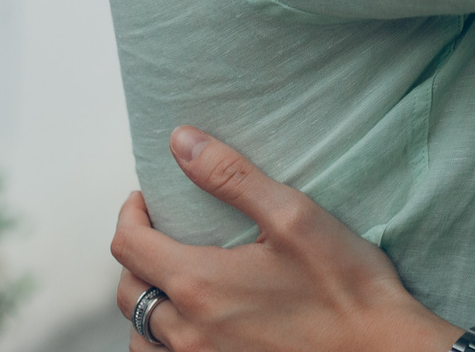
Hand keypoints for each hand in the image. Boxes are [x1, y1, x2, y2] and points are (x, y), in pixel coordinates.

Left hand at [110, 127, 458, 351]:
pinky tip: (190, 327)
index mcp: (199, 284)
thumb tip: (181, 142)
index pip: (128, 244)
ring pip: (140, 336)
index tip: (147, 198)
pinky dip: (162, 342)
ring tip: (171, 282)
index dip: (130, 213)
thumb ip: (231, 177)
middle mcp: (188, 332)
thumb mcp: (294, 216)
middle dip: (137, 254)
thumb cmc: (346, 288)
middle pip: (128, 290)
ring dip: (146, 304)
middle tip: (163, 232)